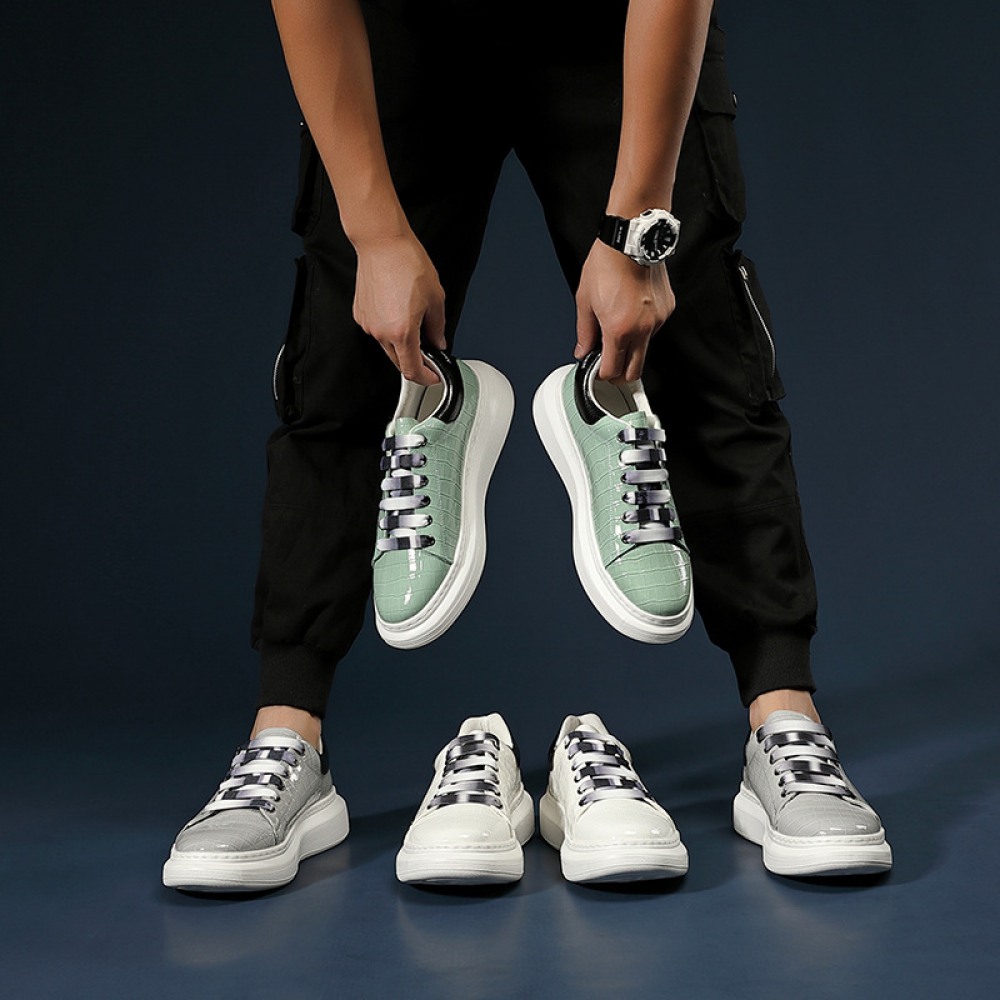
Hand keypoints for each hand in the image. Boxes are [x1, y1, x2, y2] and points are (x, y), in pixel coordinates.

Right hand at [352, 232, 446, 385]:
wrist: (382, 243)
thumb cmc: (407, 263)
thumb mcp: (435, 298)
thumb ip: (437, 327)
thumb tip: (439, 342)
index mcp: (402, 332)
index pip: (412, 370)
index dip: (426, 378)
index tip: (433, 376)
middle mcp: (381, 332)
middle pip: (399, 361)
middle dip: (415, 360)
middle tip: (429, 351)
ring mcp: (369, 324)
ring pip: (388, 346)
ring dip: (402, 343)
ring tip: (413, 320)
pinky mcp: (361, 314)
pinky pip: (378, 330)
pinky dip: (390, 329)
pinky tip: (398, 311)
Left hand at [574, 238, 674, 381]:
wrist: (631, 238)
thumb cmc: (608, 262)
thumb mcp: (585, 300)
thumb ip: (585, 332)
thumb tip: (583, 350)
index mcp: (619, 329)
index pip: (613, 370)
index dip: (602, 375)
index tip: (598, 371)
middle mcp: (642, 328)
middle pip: (634, 371)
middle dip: (620, 373)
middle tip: (609, 366)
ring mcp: (658, 319)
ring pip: (645, 349)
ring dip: (632, 347)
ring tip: (619, 327)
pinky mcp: (667, 309)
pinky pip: (655, 328)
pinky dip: (643, 328)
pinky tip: (633, 311)